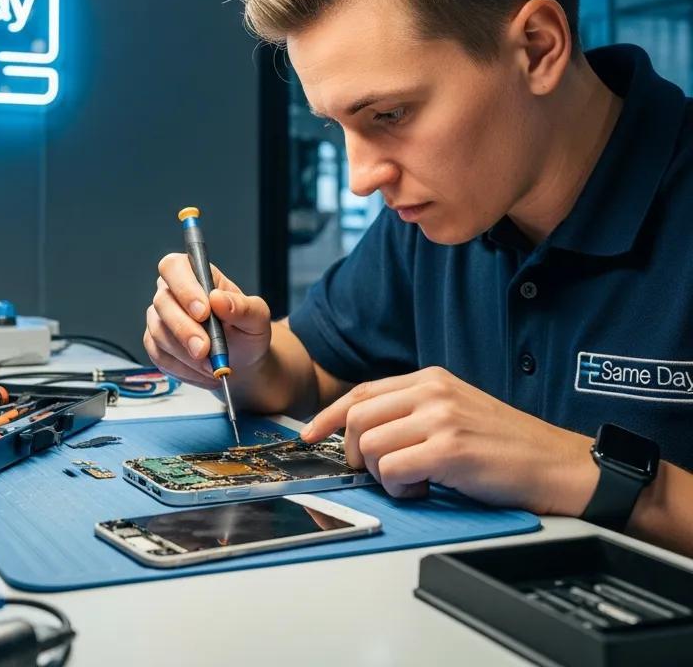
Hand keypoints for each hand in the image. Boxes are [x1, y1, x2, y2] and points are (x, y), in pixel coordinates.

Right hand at [144, 253, 271, 389]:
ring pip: (159, 331)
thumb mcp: (257, 318)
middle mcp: (172, 292)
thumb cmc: (246, 331)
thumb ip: (243, 307)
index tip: (204, 312)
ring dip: (186, 353)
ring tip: (213, 365)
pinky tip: (203, 371)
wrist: (241, 361)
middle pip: (162, 301)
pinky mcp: (155, 344)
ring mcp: (160, 318)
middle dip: (185, 329)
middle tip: (205, 349)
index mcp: (196, 274)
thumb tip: (219, 299)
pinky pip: (159, 356)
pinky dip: (183, 368)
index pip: (174, 267)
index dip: (184, 288)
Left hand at [300, 366, 598, 513]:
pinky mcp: (450, 450)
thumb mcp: (455, 411)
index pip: (361, 392)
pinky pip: (393, 470)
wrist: (559, 465)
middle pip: (356, 417)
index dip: (328, 415)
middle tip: (374, 472)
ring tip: (411, 481)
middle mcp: (431, 392)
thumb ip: (413, 412)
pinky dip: (399, 488)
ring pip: (368, 444)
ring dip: (379, 474)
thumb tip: (364, 431)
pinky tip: (423, 490)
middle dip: (352, 452)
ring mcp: (440, 418)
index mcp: (430, 379)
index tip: (309, 434)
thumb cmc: (507, 446)